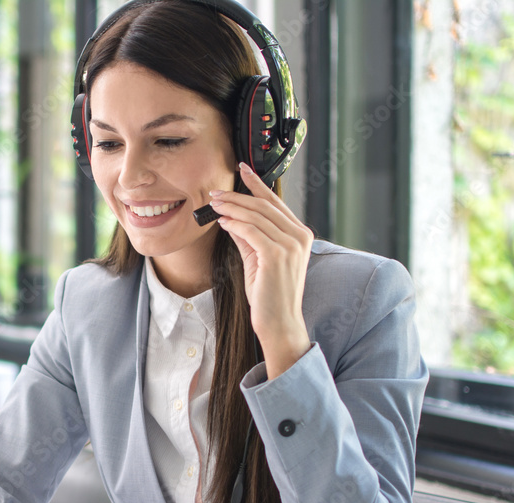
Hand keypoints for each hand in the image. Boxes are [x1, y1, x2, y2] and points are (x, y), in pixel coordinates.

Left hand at [209, 162, 313, 378]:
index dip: (257, 184)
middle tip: (215, 193)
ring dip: (231, 208)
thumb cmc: (269, 295)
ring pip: (256, 216)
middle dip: (237, 196)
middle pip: (264, 206)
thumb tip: (231, 218)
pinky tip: (222, 221)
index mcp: (300, 235)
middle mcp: (299, 237)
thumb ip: (249, 237)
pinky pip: (250, 231)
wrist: (279, 322)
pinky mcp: (277, 255)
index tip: (242, 169)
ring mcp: (291, 245)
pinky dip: (234, 223)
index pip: (275, 203)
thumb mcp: (258, 259)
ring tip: (214, 205)